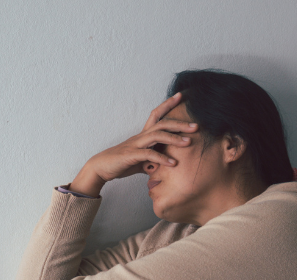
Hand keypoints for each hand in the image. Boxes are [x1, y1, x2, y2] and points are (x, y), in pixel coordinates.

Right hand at [69, 92, 197, 196]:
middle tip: (196, 125)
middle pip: (162, 123)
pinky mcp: (131, 155)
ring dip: (174, 138)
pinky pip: (149, 154)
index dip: (168, 104)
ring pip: (157, 135)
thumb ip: (153, 161)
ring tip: (189, 142)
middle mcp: (140, 137)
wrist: (100, 168)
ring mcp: (135, 144)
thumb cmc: (120, 163)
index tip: (181, 95)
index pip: (156, 115)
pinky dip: (162, 158)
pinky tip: (173, 163)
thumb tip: (165, 166)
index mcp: (143, 136)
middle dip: (179, 123)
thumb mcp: (141, 161)